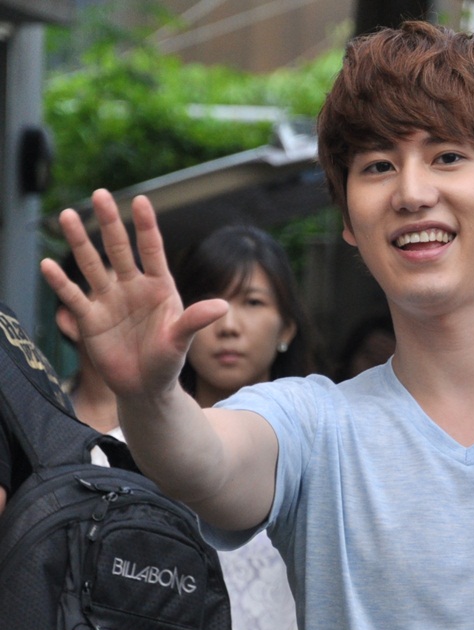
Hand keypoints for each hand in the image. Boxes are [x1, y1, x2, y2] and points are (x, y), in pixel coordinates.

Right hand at [41, 189, 227, 398]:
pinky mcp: (90, 320)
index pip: (151, 250)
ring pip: (92, 265)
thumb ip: (195, 321)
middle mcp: (132, 288)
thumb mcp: (182, 341)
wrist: (146, 388)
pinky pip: (73, 297)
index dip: (146, 226)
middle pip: (118, 249)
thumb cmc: (169, 362)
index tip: (140, 200)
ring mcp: (110, 301)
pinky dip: (60, 282)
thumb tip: (222, 306)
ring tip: (68, 215)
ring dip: (80, 241)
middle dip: (110, 222)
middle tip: (100, 193)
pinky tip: (48, 264)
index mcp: (159, 287)